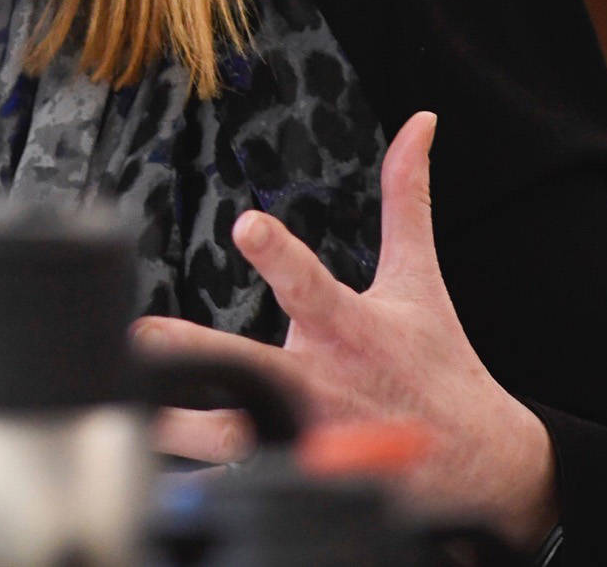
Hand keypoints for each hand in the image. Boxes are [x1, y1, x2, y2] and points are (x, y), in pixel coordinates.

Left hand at [132, 112, 559, 546]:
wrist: (478, 462)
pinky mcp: (295, 476)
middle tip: (147, 337)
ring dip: (181, 429)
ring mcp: (307, 437)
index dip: (280, 254)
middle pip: (256, 369)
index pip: (312, 283)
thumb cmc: (437, 364)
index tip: (249, 223)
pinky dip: (196, 483)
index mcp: (352, 329)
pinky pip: (234, 482)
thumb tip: (419, 123)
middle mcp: (322, 383)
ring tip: (128, 411)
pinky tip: (148, 472)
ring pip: (233, 437)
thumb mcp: (421, 279)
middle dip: (202, 356)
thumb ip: (407, 198)